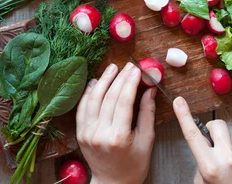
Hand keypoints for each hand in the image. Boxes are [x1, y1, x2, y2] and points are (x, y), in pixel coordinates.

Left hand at [76, 62, 155, 183]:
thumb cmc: (134, 165)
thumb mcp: (146, 140)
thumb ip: (147, 112)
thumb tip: (150, 88)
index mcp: (118, 137)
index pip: (124, 100)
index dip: (130, 81)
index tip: (137, 68)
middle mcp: (99, 133)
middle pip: (109, 97)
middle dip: (120, 78)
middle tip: (128, 66)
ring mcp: (87, 133)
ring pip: (93, 99)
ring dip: (103, 81)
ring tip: (112, 68)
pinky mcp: (80, 133)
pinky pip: (82, 108)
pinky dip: (88, 93)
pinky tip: (95, 82)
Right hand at [173, 97, 231, 183]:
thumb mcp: (203, 183)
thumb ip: (201, 163)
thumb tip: (204, 145)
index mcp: (210, 167)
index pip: (192, 135)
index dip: (184, 116)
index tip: (179, 101)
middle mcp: (228, 159)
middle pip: (217, 124)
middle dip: (213, 130)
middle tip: (213, 144)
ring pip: (231, 136)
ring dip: (227, 145)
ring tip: (230, 165)